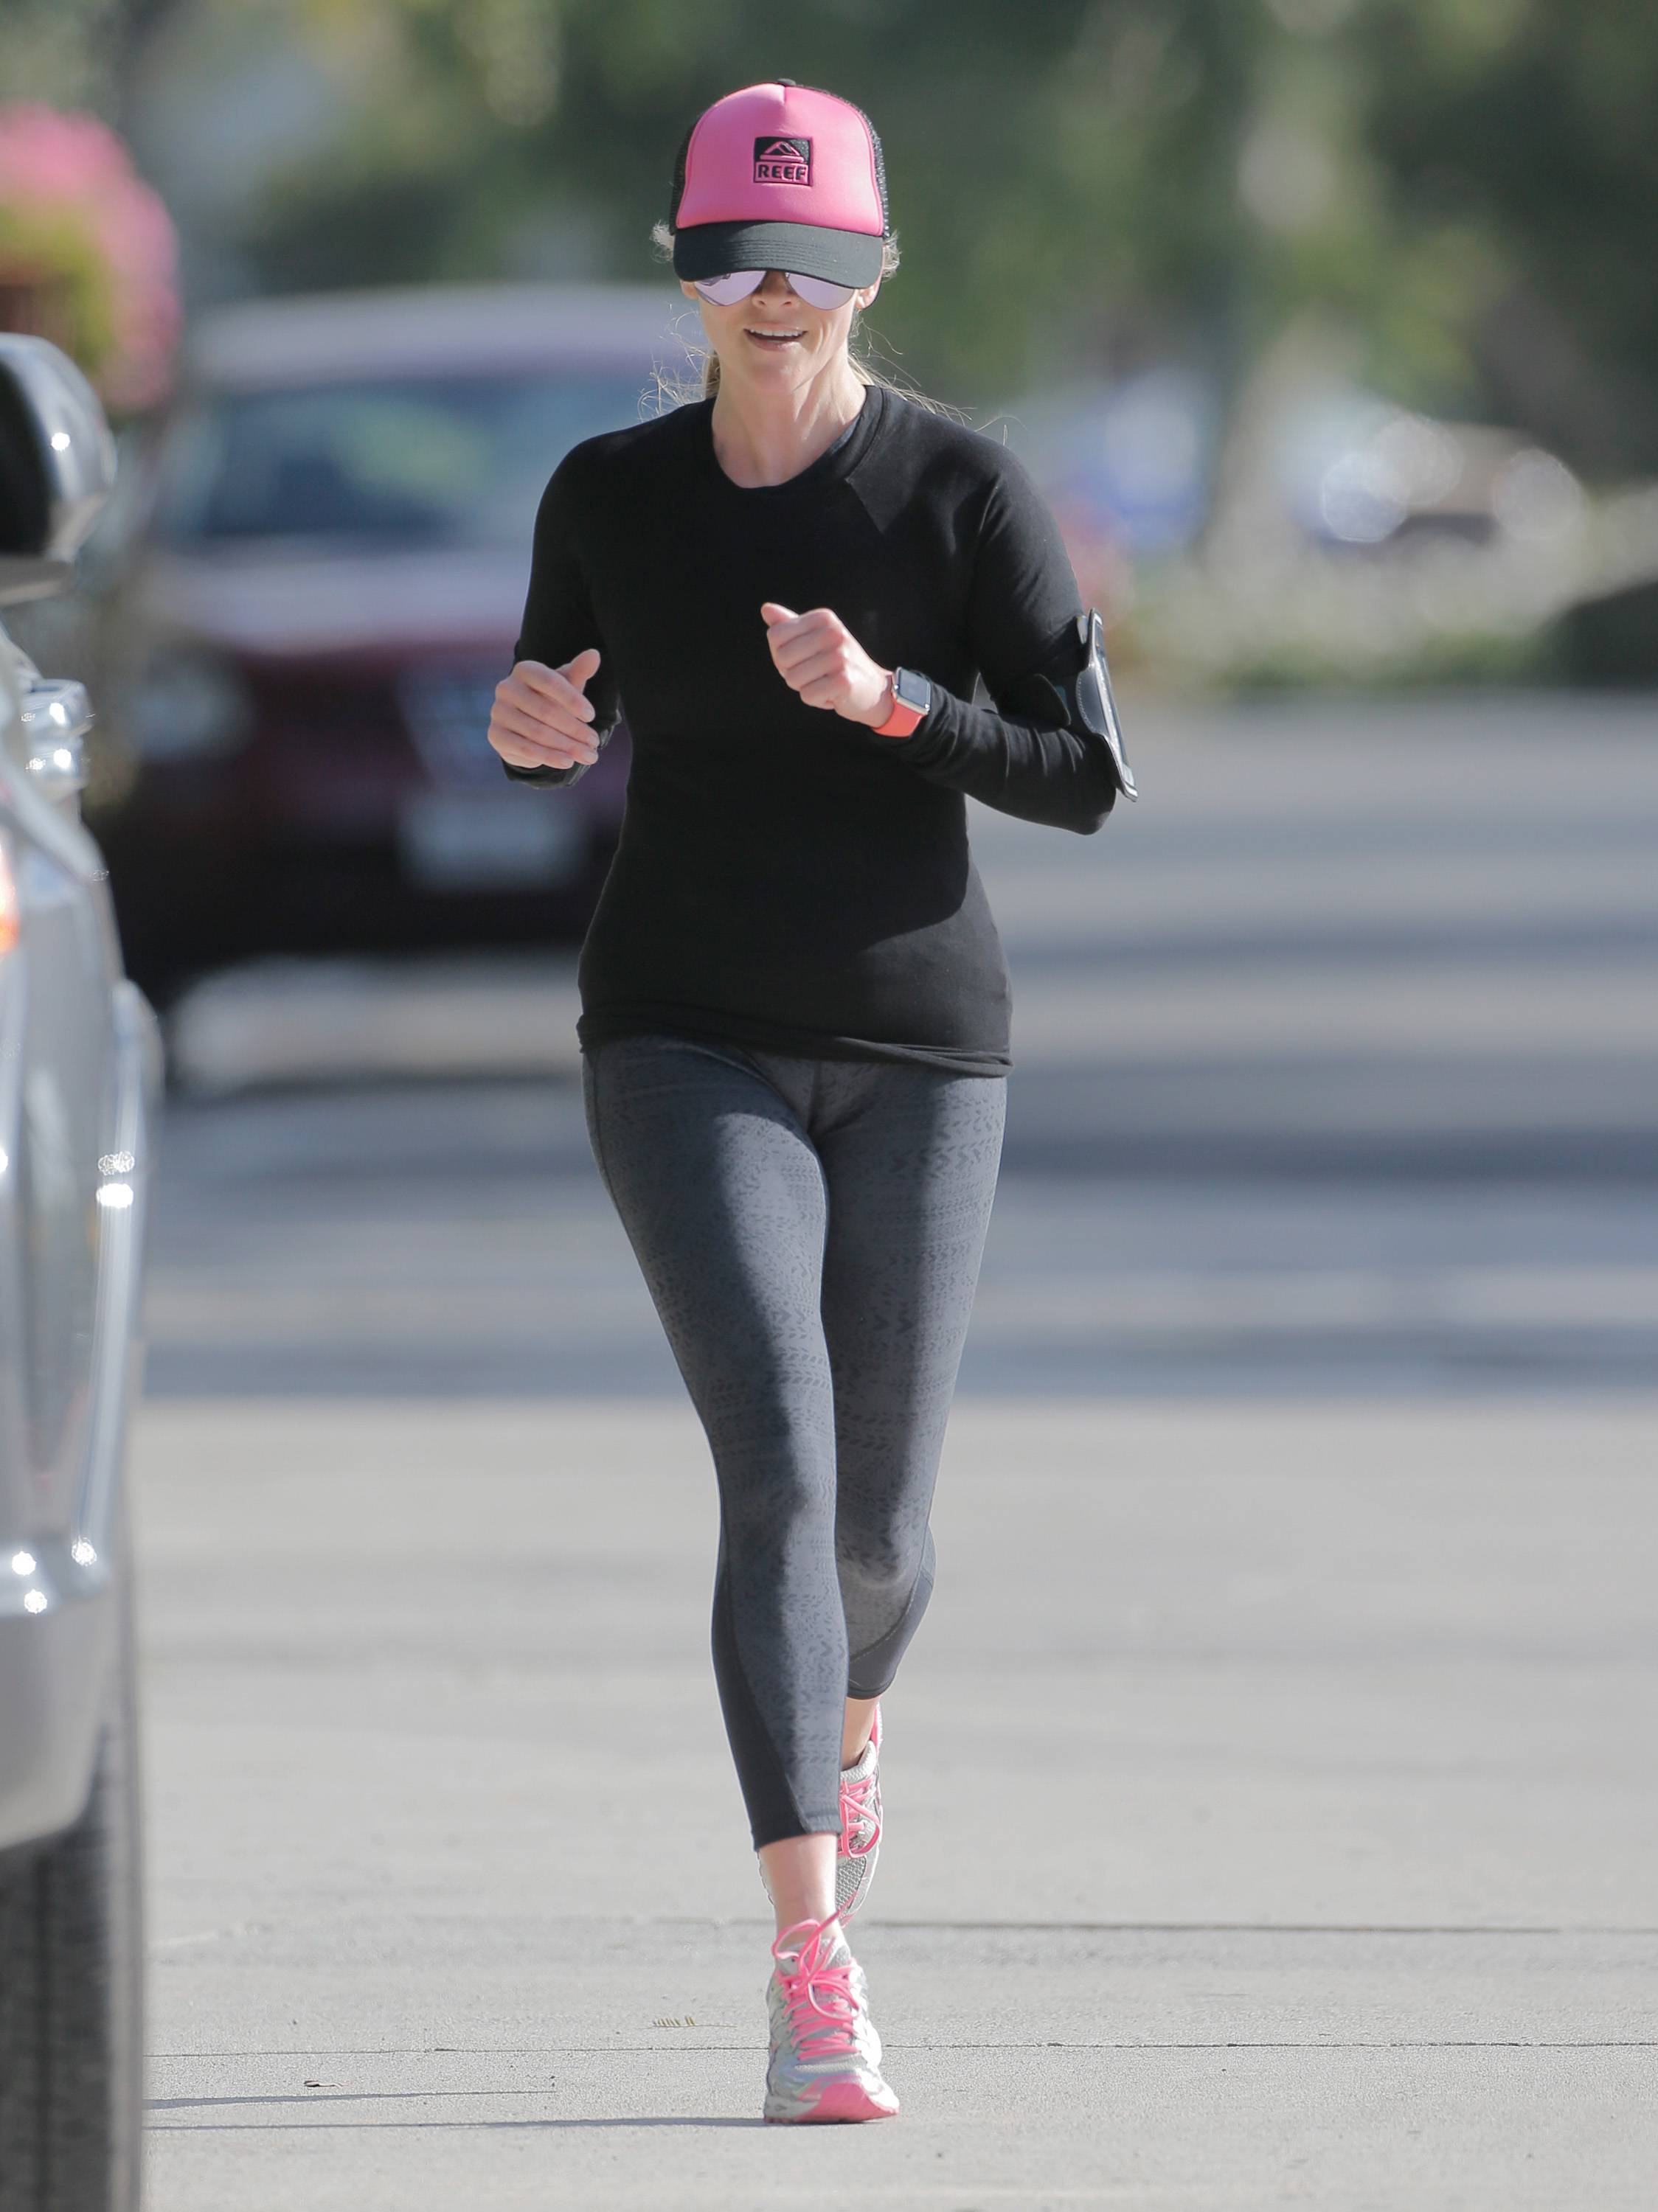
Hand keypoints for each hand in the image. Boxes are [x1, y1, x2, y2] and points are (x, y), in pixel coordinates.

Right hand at [488, 648, 602, 770]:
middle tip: (594, 742)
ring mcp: (498, 712)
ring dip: (566, 747)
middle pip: (545, 711)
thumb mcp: (566, 686)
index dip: (572, 699)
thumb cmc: (551, 699)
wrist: (527, 725)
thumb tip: (594, 655)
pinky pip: (525, 749)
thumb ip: (579, 671)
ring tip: (589, 756)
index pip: (550, 682)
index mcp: (525, 670)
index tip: (592, 716)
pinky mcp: (495, 735)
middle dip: (574, 730)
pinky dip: (549, 757)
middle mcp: (506, 688)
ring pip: (537, 733)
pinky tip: (567, 762)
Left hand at [761, 602, 893, 726]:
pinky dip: (816, 700)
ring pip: (792, 679)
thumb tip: (765, 609)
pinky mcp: (844, 680)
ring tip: (825, 682)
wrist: (873, 689)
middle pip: (782, 658)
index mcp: (823, 618)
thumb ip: (789, 625)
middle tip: (815, 673)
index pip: (775, 635)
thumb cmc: (838, 663)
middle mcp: (833, 633)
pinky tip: (832, 694)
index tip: (802, 658)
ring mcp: (840, 656)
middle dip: (792, 672)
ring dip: (805, 687)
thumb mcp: (815, 639)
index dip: (781, 654)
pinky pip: (807, 695)